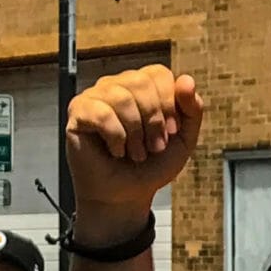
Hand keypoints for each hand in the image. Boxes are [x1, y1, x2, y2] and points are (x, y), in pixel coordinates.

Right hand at [65, 66, 204, 233]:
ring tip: (136, 153)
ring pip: (121, 97)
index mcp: (142, 87)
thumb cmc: (151, 166)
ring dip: (136, 134)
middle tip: (154, 147)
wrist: (127, 195)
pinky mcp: (78, 112)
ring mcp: (96, 96)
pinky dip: (116, 138)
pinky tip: (116, 151)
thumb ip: (192, 110)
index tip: (171, 132)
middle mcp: (118, 85)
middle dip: (154, 121)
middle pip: (140, 82)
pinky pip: (101, 113)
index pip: (158, 74)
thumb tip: (186, 80)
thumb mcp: (184, 140)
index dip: (170, 104)